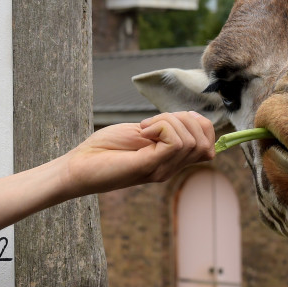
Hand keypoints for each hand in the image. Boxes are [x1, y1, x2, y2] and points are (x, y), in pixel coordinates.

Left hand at [62, 112, 214, 195]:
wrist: (78, 165)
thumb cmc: (104, 148)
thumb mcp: (142, 132)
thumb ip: (165, 129)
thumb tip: (193, 117)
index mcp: (170, 160)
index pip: (209, 146)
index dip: (200, 125)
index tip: (171, 117)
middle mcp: (170, 168)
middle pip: (205, 142)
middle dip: (185, 120)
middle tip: (155, 121)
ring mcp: (161, 170)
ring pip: (191, 140)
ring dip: (170, 121)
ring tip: (145, 127)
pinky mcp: (148, 167)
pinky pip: (175, 142)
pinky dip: (161, 126)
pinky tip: (142, 130)